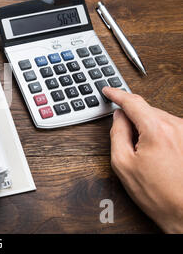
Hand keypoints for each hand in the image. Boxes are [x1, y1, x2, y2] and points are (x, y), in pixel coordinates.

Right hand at [103, 87, 182, 232]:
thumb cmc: (157, 193)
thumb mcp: (123, 163)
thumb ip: (117, 133)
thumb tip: (118, 117)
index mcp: (157, 130)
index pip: (132, 102)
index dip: (117, 94)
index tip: (108, 90)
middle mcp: (176, 126)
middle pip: (146, 110)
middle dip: (132, 118)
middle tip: (126, 140)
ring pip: (158, 119)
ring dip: (146, 128)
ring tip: (145, 156)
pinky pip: (169, 127)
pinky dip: (158, 134)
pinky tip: (157, 155)